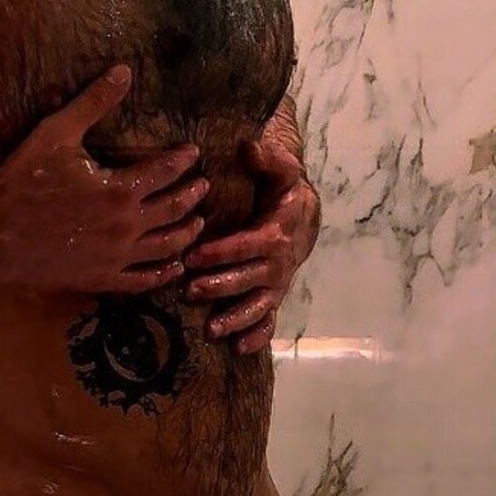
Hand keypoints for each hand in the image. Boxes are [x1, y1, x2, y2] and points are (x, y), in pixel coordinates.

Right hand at [0, 65, 209, 294]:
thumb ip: (92, 103)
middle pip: (173, 209)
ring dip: (186, 233)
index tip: (192, 153)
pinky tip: (174, 268)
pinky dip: (163, 274)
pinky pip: (142, 280)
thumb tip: (123, 71)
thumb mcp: (56, 134)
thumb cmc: (23, 182)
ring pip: (166, 247)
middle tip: (203, 186)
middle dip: (192, 195)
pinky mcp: (102, 279)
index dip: (183, 160)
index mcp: (120, 190)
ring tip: (198, 223)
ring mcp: (117, 256)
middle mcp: (127, 225)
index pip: (165, 171)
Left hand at [182, 97, 320, 352]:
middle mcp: (279, 262)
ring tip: (211, 329)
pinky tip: (240, 349)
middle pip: (250, 278)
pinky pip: (269, 319)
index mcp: (277, 230)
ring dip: (236, 318)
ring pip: (258, 304)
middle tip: (190, 291)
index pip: (249, 244)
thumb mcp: (281, 169)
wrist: (305, 217)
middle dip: (221, 286)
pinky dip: (257, 335)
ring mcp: (277, 283)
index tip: (194, 255)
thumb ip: (268, 158)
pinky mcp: (274, 296)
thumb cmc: (283, 190)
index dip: (222, 252)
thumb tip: (251, 146)